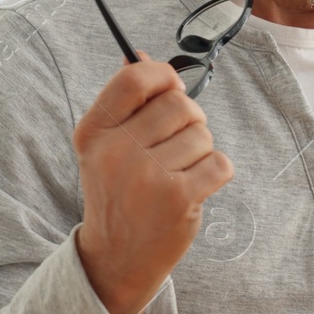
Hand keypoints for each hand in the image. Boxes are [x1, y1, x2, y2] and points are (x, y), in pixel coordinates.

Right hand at [72, 51, 233, 313]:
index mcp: (94, 132)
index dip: (163, 76)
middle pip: (179, 104)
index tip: (171, 90)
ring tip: (178, 174)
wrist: (117, 258)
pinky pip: (220, 163)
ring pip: (202, 134)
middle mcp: (117, 151)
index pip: (134, 78)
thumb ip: (124, 103)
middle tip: (177, 145)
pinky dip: (215, 173)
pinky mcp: (178, 198)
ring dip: (200, 151)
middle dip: (190, 120)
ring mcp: (147, 176)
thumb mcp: (104, 147)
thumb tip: (140, 56)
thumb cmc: (118, 193)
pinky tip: (193, 189)